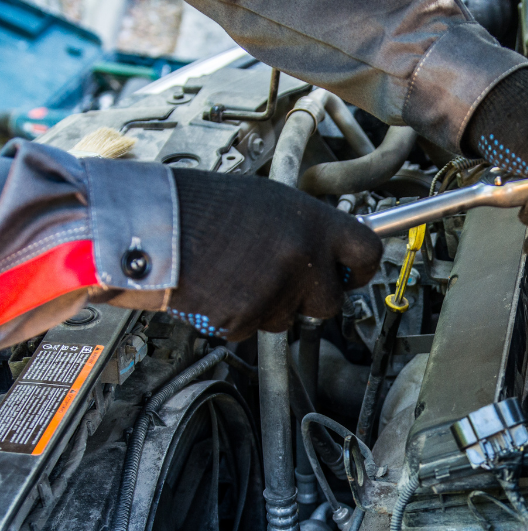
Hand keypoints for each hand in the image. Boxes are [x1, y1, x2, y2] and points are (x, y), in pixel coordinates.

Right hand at [166, 169, 381, 339]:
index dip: (363, 267)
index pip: (368, 252)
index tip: (355, 272)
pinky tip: (221, 287)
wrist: (155, 226)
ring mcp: (276, 293)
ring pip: (290, 318)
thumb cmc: (205, 206)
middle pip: (332, 301)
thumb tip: (327, 247)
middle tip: (284, 278)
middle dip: (313, 296)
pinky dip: (240, 315)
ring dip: (272, 305)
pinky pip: (254, 328)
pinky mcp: (247, 320)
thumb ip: (307, 228)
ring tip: (239, 273)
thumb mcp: (272, 201)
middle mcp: (303, 260)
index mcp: (314, 225)